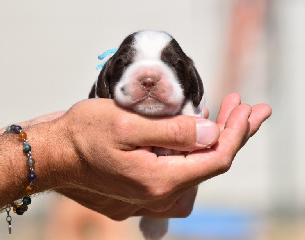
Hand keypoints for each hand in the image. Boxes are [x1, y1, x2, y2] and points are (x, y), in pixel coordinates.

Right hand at [47, 93, 270, 219]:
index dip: (235, 132)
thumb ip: (173, 133)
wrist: (54, 154)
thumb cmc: (84, 134)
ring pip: (198, 169)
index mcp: (159, 180)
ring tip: (230, 114)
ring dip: (216, 141)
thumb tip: (211, 133)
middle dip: (233, 133)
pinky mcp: (145, 191)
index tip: (246, 107)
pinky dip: (196, 151)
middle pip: (211, 165)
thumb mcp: (127, 124)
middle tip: (250, 108)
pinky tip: (200, 133)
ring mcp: (152, 196)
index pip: (215, 159)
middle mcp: (160, 195)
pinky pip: (182, 172)